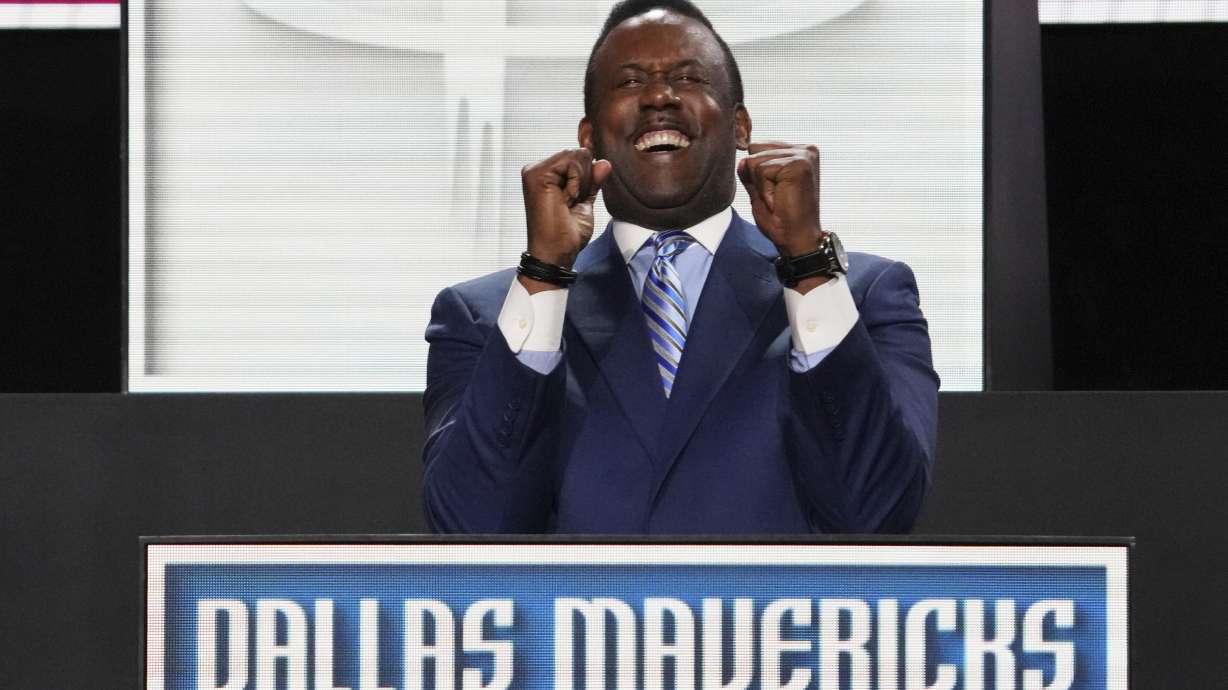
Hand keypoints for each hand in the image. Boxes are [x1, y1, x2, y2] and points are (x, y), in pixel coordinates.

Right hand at [520, 149, 611, 289]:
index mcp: (546, 175)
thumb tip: (604, 162)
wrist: (556, 254)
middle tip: (571, 203)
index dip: (586, 178)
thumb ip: (592, 182)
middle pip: (578, 153)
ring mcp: (534, 170)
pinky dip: (577, 182)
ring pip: (576, 155)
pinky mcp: (537, 174)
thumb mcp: (585, 203)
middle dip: (585, 179)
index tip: (574, 201)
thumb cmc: (567, 235)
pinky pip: (572, 162)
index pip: (577, 158)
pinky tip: (566, 200)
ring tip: (567, 203)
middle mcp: (536, 169)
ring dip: (581, 182)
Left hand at [737, 142, 822, 257]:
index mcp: (799, 152)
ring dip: (761, 186)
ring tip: (778, 199)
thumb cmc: (783, 220)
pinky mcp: (797, 164)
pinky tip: (779, 200)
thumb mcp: (760, 191)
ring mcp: (803, 155)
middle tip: (777, 198)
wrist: (797, 240)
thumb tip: (742, 160)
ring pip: (755, 160)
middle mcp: (805, 149)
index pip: (759, 147)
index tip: (776, 193)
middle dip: (758, 178)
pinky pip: (760, 170)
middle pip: (755, 149)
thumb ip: (751, 173)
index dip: (758, 174)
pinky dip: (764, 190)